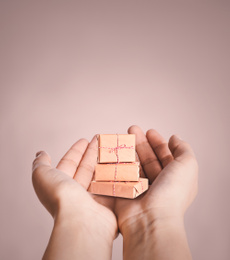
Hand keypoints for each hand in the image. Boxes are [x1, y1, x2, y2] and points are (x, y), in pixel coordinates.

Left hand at [32, 136, 116, 258]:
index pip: (69, 163)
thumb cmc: (61, 196)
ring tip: (111, 149)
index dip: (76, 151)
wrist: (82, 220)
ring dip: (105, 162)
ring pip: (99, 175)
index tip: (85, 140)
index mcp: (61, 185)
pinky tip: (121, 165)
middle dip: (92, 153)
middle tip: (101, 141)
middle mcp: (76, 192)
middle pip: (86, 167)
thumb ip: (41, 164)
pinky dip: (115, 176)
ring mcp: (93, 198)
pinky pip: (112, 186)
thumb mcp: (42, 176)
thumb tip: (41, 154)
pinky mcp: (108, 203)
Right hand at [115, 125, 197, 235]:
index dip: (158, 142)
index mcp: (174, 177)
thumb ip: (183, 149)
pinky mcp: (126, 191)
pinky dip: (119, 163)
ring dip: (129, 150)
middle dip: (141, 142)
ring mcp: (141, 187)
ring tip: (122, 137)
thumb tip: (175, 138)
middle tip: (132, 129)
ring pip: (134, 164)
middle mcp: (158, 183)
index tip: (149, 131)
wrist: (150, 219)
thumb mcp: (187, 166)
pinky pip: (122, 173)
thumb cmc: (172, 193)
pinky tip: (115, 152)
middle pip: (148, 158)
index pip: (165, 155)